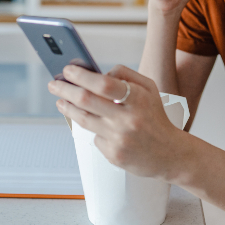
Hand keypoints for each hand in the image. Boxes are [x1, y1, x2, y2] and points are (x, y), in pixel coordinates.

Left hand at [47, 64, 187, 179]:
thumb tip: (97, 74)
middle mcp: (128, 119)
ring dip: (67, 108)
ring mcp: (119, 139)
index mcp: (138, 99)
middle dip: (65, 89)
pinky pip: (95, 137)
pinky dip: (93, 129)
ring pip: (83, 119)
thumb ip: (125, 74)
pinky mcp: (114, 155)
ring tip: (60, 100)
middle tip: (53, 84)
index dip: (81, 76)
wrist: (170, 153)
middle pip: (86, 100)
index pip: (103, 84)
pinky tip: (96, 126)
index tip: (67, 70)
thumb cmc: (155, 116)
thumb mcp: (149, 89)